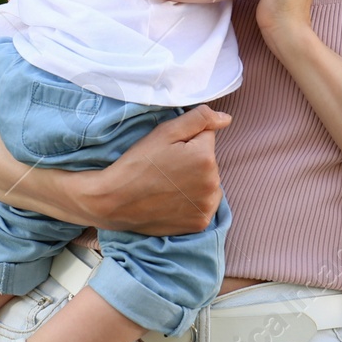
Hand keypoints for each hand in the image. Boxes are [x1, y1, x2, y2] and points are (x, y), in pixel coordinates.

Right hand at [84, 105, 230, 234]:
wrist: (115, 201)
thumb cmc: (138, 163)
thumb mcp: (165, 132)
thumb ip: (200, 118)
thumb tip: (226, 119)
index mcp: (206, 157)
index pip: (207, 137)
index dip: (187, 140)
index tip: (168, 151)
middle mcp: (213, 184)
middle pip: (209, 161)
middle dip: (193, 160)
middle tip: (165, 168)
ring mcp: (207, 207)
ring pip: (209, 182)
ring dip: (196, 181)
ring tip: (168, 185)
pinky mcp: (200, 223)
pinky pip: (204, 203)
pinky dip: (193, 201)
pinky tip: (173, 199)